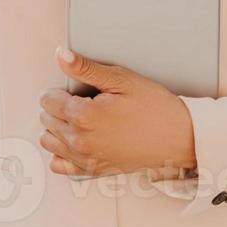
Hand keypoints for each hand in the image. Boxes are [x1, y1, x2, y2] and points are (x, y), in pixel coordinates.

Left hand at [38, 46, 197, 178]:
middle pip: (47, 119)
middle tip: (81, 100)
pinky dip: (62, 152)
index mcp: (84, 116)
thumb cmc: (154, 108)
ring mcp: (87, 159)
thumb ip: (85, 68)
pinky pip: (61, 165)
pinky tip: (76, 140)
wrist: (179, 137)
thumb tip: (61, 56)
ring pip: (49, 141)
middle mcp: (81, 141)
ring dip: (57, 127)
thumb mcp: (120, 79)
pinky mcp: (95, 170)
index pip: (48, 100)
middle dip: (57, 106)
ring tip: (78, 118)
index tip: (74, 88)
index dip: (58, 89)